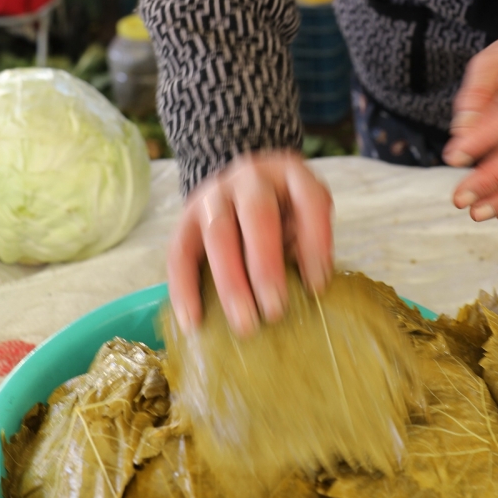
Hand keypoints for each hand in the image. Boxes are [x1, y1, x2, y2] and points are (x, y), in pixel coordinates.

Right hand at [168, 150, 333, 336]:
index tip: (317, 286)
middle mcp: (250, 179)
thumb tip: (308, 288)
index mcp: (290, 173)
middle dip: (266, 266)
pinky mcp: (187, 219)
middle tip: (274, 310)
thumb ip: (307, 242)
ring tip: (243, 324)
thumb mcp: (304, 216)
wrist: (241, 188)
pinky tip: (193, 321)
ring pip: (218, 234)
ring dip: (231, 282)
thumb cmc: (283, 212)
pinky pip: (180, 253)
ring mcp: (214, 195)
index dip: (315, 242)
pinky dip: (185, 289)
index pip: (309, 200)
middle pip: (257, 214)